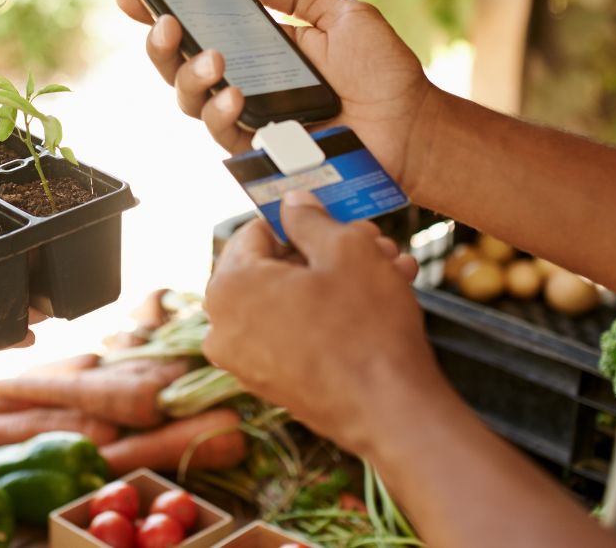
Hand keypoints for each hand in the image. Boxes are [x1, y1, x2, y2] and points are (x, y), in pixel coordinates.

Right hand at [116, 0, 433, 180]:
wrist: (413, 126)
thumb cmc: (385, 75)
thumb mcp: (343, 16)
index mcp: (257, 50)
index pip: (197, 30)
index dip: (158, 14)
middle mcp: (243, 84)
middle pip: (176, 68)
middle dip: (158, 45)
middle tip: (166, 23)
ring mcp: (250, 119)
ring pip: (188, 102)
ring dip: (189, 77)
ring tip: (213, 59)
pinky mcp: (262, 151)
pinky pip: (223, 134)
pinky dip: (221, 111)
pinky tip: (235, 93)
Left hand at [202, 191, 445, 452]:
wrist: (392, 412)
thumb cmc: (366, 326)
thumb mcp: (345, 250)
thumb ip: (310, 218)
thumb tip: (291, 203)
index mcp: (228, 288)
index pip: (257, 231)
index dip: (302, 218)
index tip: (336, 217)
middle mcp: (223, 328)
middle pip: (276, 267)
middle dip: (328, 251)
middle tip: (374, 241)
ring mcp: (246, 362)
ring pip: (292, 300)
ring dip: (339, 280)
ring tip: (391, 268)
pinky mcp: (273, 385)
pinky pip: (295, 333)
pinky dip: (329, 315)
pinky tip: (378, 302)